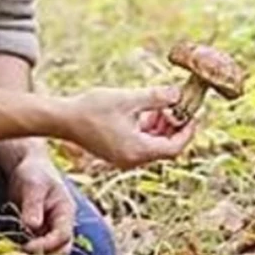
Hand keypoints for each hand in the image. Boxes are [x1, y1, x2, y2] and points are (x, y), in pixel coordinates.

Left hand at [6, 147, 75, 254]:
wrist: (27, 169)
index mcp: (66, 213)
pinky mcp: (37, 236)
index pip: (63, 235)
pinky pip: (35, 250)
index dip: (47, 245)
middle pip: (60, 251)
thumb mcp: (33, 185)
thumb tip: (31, 226)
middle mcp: (61, 226)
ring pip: (48, 254)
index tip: (27, 248)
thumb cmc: (34, 172)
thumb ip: (33, 205)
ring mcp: (50, 232)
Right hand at [60, 85, 196, 169]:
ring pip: (152, 146)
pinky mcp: (115, 153)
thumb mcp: (128, 99)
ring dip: (160, 128)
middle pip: (165, 148)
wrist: (62, 119)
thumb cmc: (92, 109)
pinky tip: (144, 112)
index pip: (174, 147)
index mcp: (138, 150)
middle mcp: (132, 160)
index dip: (188, 131)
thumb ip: (156, 98)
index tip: (193, 113)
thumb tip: (178, 95)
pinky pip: (140, 145)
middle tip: (179, 106)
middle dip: (174, 127)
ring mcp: (123, 158)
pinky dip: (146, 130)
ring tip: (161, 106)